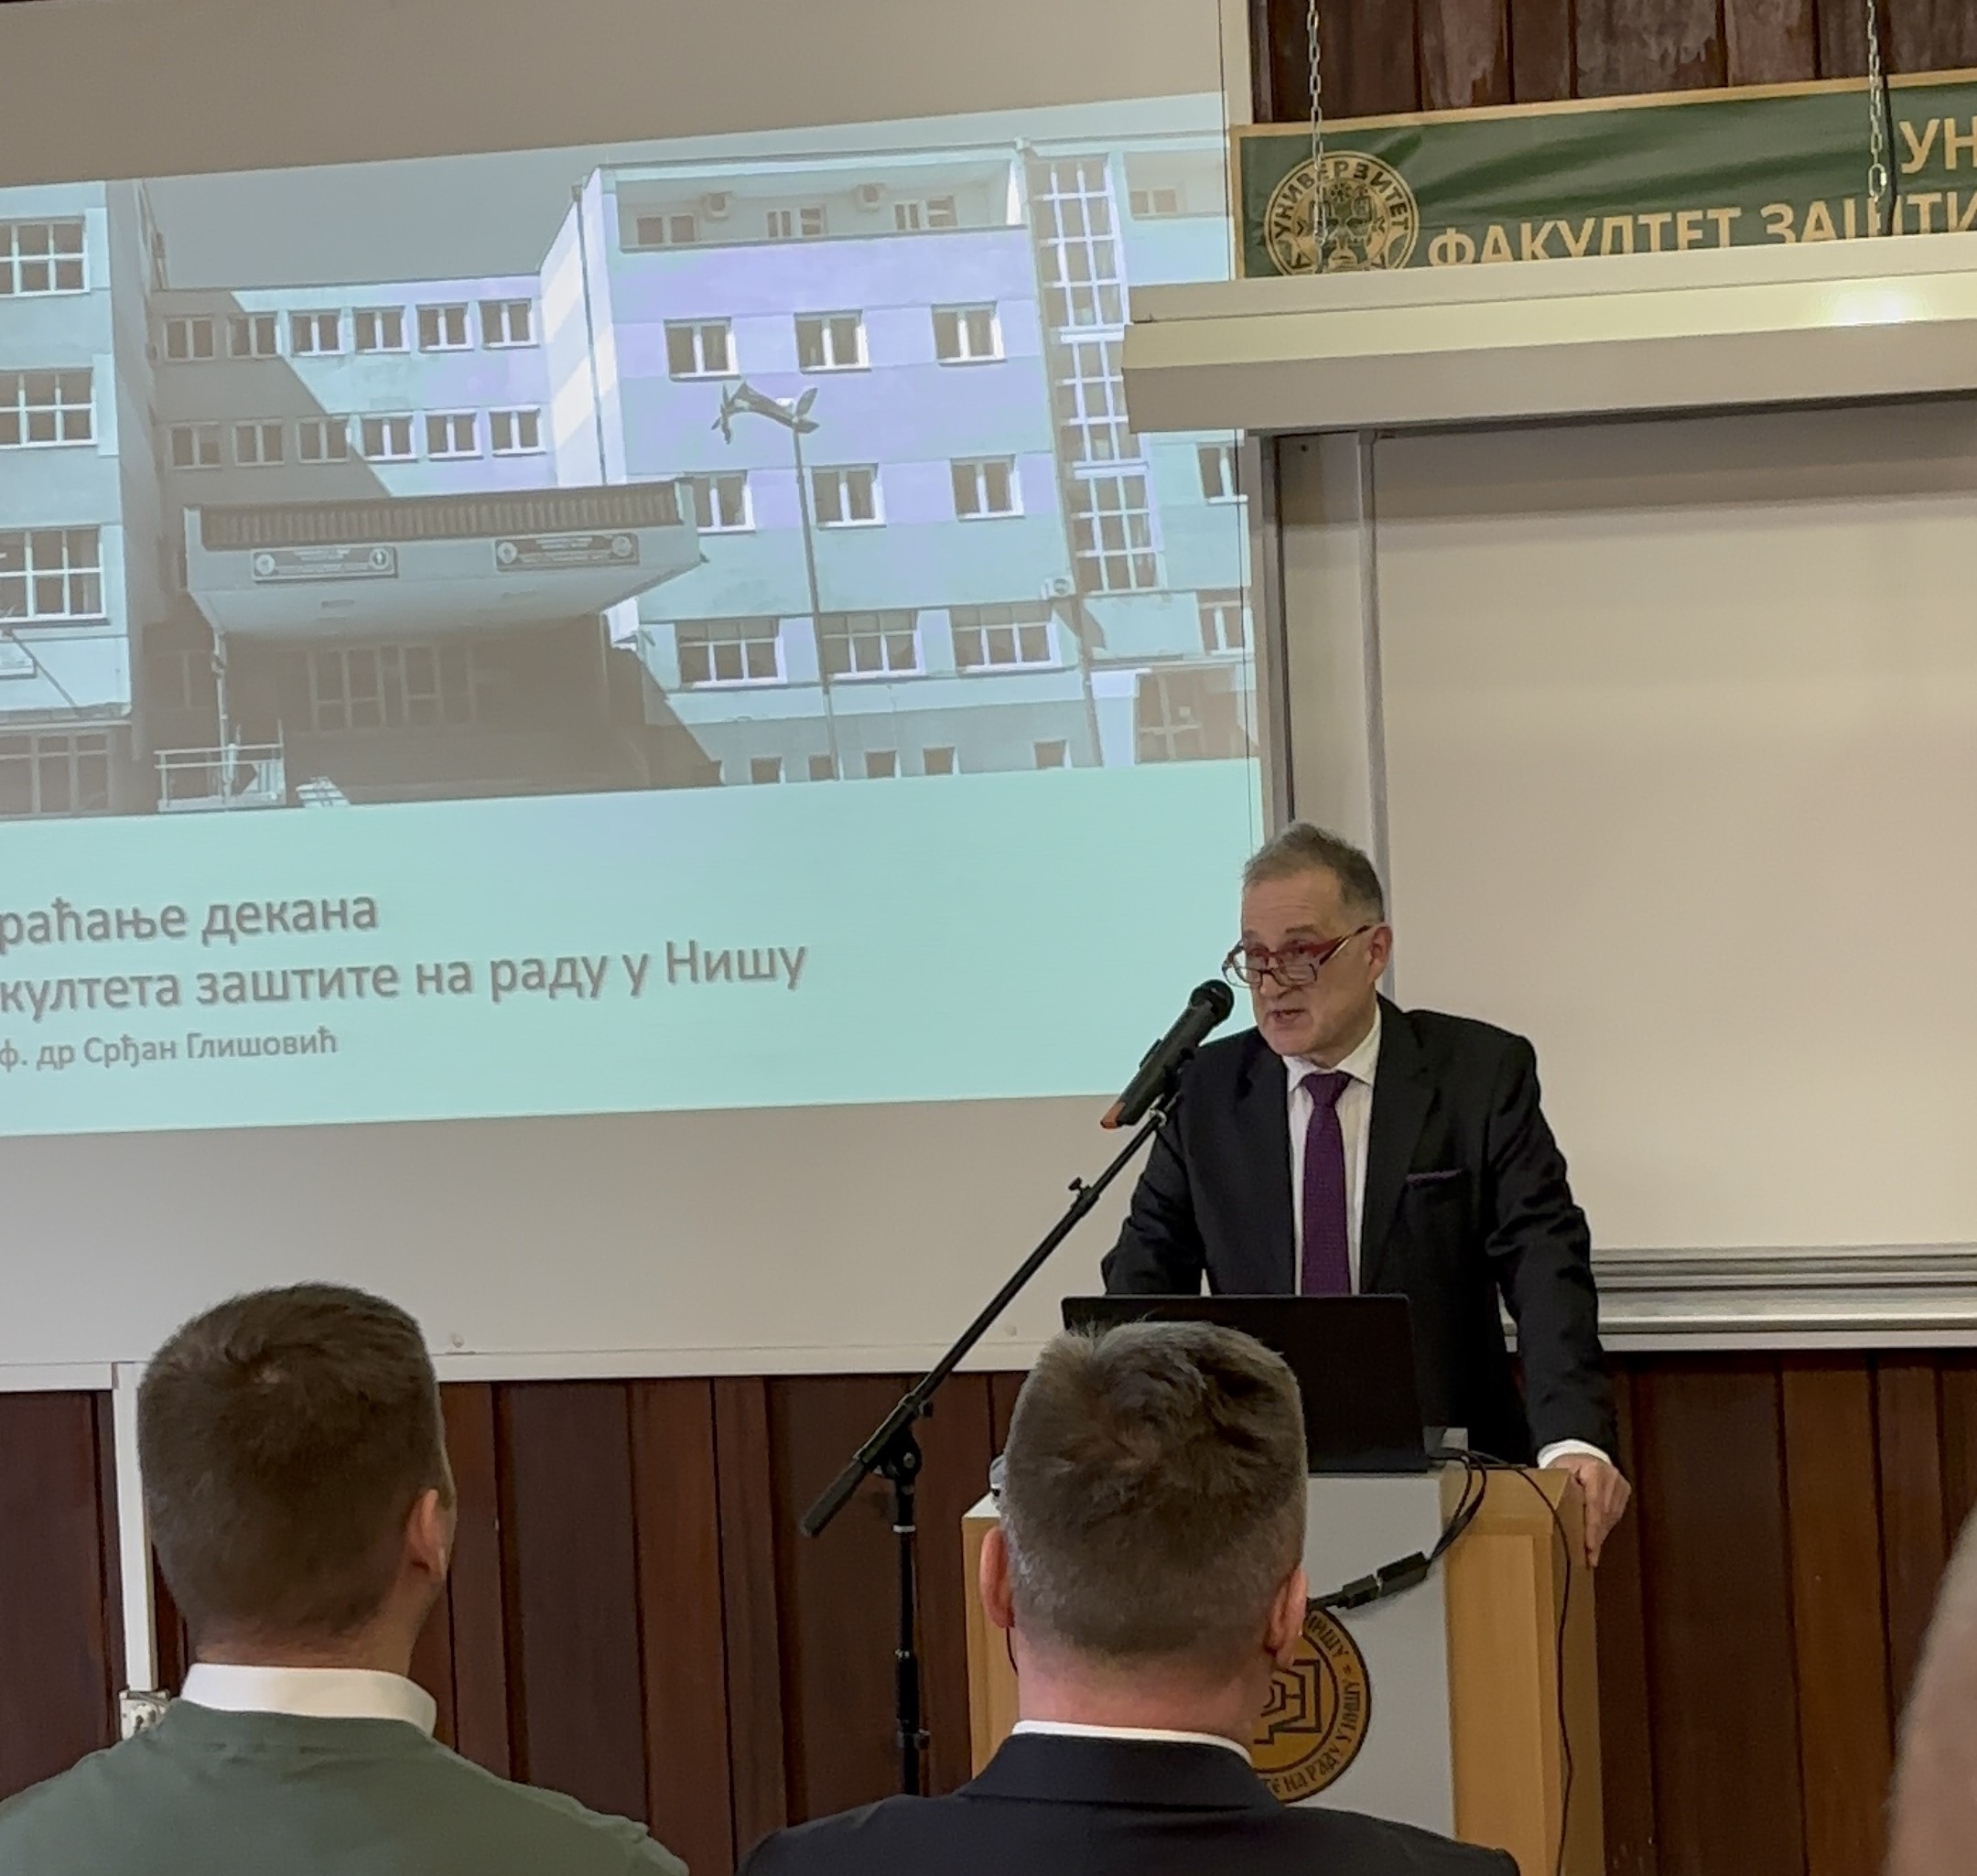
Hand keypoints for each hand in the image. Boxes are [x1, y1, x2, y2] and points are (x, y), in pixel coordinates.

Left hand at [1552, 1452, 1630, 1566]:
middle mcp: (1612, 1477)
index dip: (1592, 1528)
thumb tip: (1555, 1508)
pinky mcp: (1624, 1492)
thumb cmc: (1566, 1465)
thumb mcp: (1557, 1470)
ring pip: (1611, 1517)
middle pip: (1604, 1514)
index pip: (1595, 1504)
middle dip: (1595, 1537)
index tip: (1590, 1547)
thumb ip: (1559, 1488)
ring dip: (1600, 1535)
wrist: (1583, 1455)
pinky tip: (1596, 1539)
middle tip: (1589, 1558)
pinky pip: (1615, 1515)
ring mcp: (1620, 1485)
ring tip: (1591, 1554)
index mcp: (1595, 1470)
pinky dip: (1604, 1528)